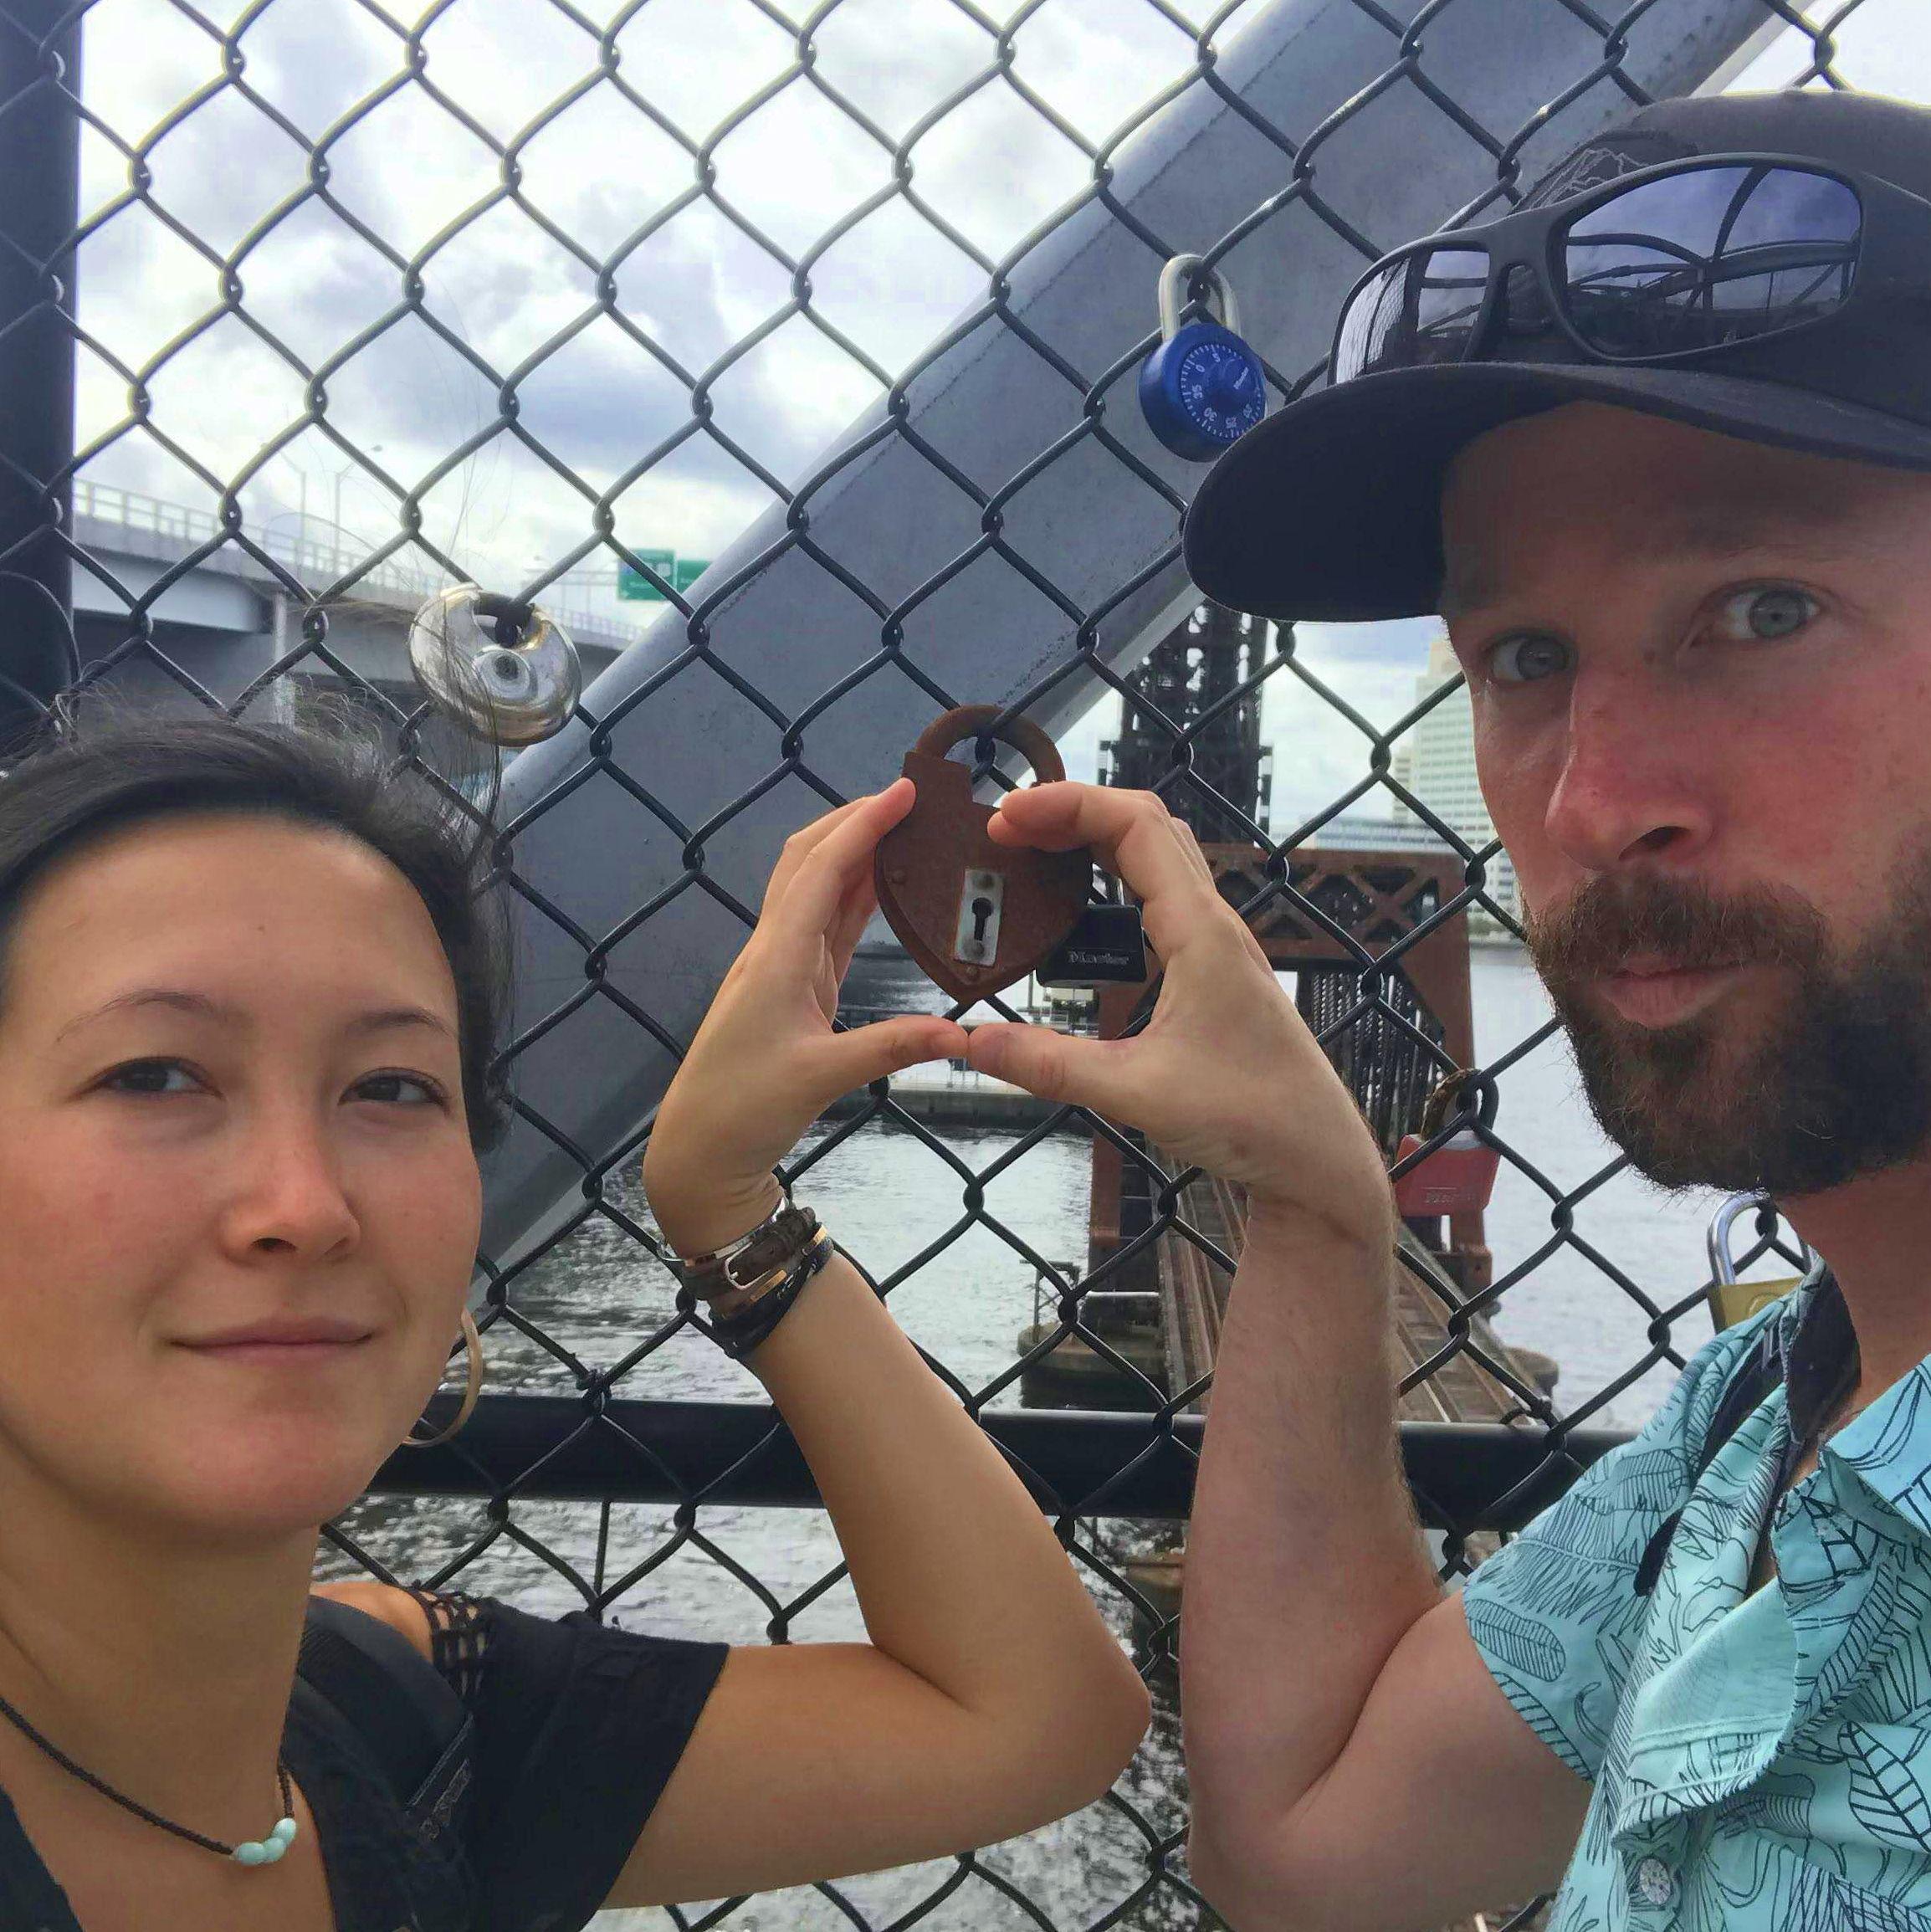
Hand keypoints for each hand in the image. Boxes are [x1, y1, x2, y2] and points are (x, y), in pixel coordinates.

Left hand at [644, 780, 969, 1257]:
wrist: (701, 1150)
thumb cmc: (745, 1110)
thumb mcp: (822, 1078)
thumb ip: (892, 1048)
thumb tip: (962, 1034)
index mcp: (776, 957)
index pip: (821, 870)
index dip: (862, 825)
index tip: (903, 791)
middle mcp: (774, 948)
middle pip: (808, 861)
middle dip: (853, 820)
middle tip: (909, 800)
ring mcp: (780, 966)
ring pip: (815, 888)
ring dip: (853, 852)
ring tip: (904, 829)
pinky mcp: (791, 987)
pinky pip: (823, 924)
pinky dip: (853, 896)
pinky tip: (882, 885)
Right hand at [965, 785, 1392, 1252]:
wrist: (1316, 1158)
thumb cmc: (1247, 1118)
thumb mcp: (1136, 1093)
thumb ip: (1051, 1066)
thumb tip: (971, 1043)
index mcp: (1199, 931)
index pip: (1134, 825)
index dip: (1067, 805)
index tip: (1005, 818)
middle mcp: (1212, 924)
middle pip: (1146, 826)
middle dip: (1074, 811)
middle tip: (1007, 829)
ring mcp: (1217, 945)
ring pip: (1158, 857)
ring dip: (1097, 840)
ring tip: (1035, 854)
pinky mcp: (1215, 972)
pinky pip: (1162, 898)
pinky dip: (1117, 881)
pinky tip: (1084, 914)